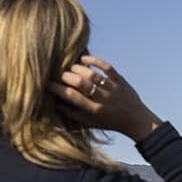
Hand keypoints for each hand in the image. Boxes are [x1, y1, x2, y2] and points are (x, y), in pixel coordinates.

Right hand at [46, 56, 161, 141]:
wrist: (135, 120)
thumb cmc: (109, 122)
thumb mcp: (90, 122)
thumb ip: (73, 113)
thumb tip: (55, 103)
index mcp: (93, 110)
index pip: (71, 97)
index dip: (57, 89)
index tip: (46, 83)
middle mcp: (103, 99)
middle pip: (81, 83)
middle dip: (66, 76)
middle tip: (57, 73)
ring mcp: (113, 89)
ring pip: (93, 75)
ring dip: (78, 68)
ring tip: (70, 67)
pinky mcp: (121, 80)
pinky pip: (108, 68)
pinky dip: (95, 61)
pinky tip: (84, 59)